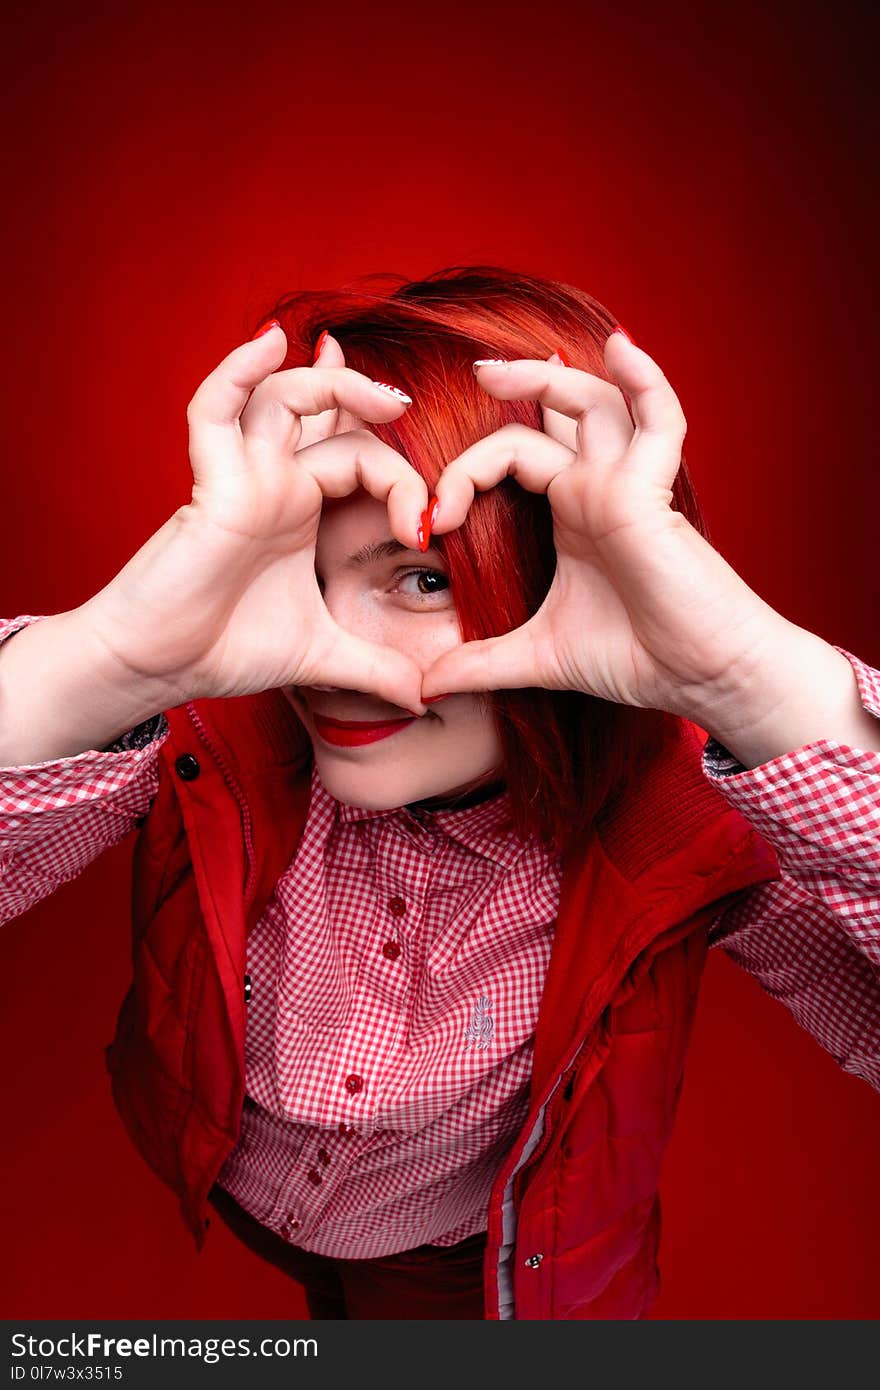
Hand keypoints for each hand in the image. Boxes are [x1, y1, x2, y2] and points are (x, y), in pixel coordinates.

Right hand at [82, 325, 433, 715]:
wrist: (163, 668)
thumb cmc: (228, 648)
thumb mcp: (323, 656)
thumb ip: (376, 667)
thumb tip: (426, 697)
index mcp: (304, 508)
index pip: (362, 458)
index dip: (404, 481)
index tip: (428, 531)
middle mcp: (276, 481)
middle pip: (328, 412)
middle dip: (370, 404)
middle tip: (409, 409)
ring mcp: (245, 477)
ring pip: (283, 395)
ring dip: (330, 379)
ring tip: (376, 388)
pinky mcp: (212, 485)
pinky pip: (217, 411)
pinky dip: (237, 371)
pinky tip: (269, 340)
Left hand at [419, 333, 791, 723]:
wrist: (698, 678)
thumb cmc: (635, 658)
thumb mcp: (535, 658)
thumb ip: (479, 664)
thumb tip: (424, 687)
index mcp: (572, 511)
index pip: (515, 457)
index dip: (467, 474)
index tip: (432, 521)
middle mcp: (597, 487)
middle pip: (558, 410)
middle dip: (516, 384)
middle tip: (472, 373)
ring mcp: (625, 484)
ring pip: (596, 401)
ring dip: (554, 374)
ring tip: (500, 366)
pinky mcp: (651, 495)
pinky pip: (658, 421)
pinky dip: (646, 382)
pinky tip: (623, 348)